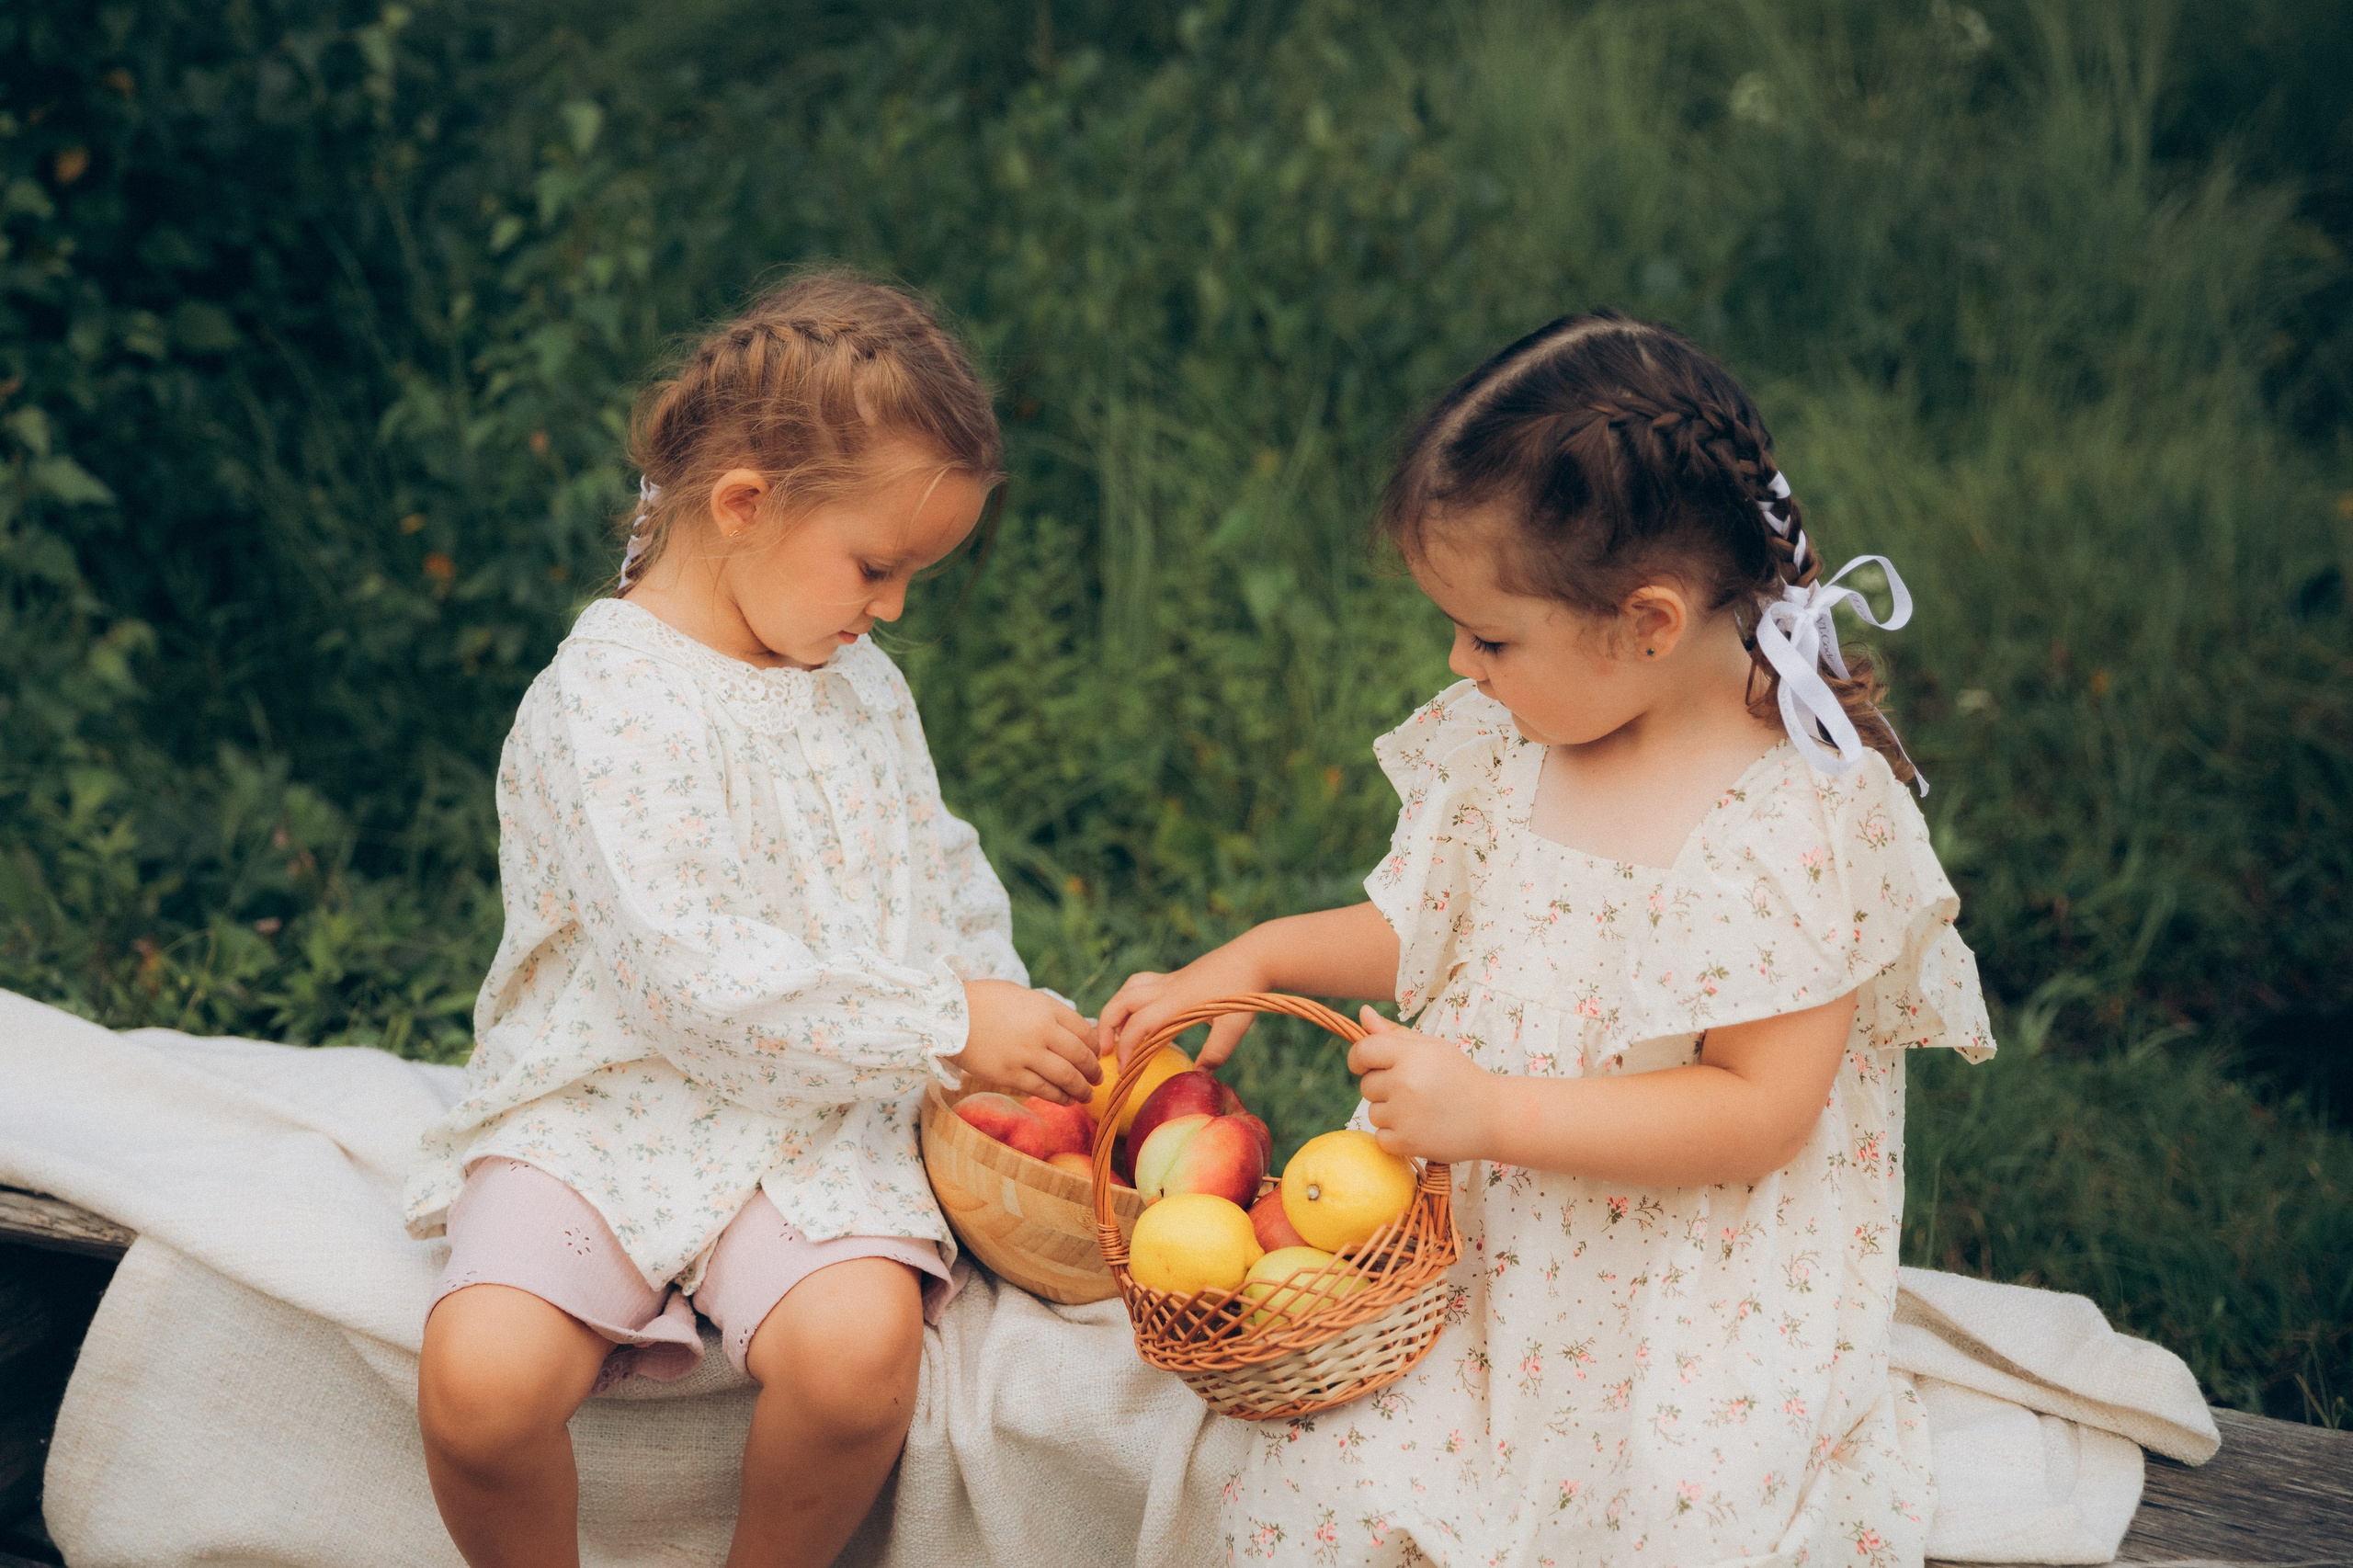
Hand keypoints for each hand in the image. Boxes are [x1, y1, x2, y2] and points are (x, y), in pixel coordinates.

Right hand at [949, 980, 1100, 1104]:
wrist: (948, 1015)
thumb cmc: (985, 1001)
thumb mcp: (1022, 995)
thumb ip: (1047, 1011)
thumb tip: (1072, 1031)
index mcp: (1046, 1007)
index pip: (1084, 1031)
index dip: (1094, 1047)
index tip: (1096, 1055)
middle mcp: (1041, 1030)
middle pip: (1080, 1056)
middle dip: (1093, 1071)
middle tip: (1098, 1079)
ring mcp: (1026, 1054)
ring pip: (1066, 1077)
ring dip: (1081, 1089)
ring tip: (1086, 1095)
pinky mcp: (1010, 1074)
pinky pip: (1044, 1090)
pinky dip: (1060, 1097)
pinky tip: (1066, 1100)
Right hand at [1096, 940, 1269, 1067]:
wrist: (1255, 956)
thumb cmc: (1246, 991)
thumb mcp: (1234, 1028)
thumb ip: (1216, 1053)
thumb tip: (1200, 1074)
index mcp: (1177, 1004)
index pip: (1138, 1026)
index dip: (1126, 1049)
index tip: (1124, 1071)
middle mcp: (1166, 989)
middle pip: (1121, 1002)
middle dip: (1106, 1027)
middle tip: (1104, 1051)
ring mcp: (1169, 980)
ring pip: (1128, 989)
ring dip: (1115, 1010)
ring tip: (1115, 1033)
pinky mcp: (1176, 977)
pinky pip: (1141, 983)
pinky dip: (1130, 997)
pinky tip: (1140, 1012)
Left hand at [1349, 1006, 1496, 1162]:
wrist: (1494, 1117)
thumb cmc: (1461, 1077)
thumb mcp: (1432, 1048)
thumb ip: (1395, 1033)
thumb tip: (1363, 1013)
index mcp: (1409, 1055)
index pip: (1363, 1051)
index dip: (1359, 1058)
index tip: (1365, 1065)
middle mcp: (1404, 1083)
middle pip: (1366, 1085)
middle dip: (1383, 1088)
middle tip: (1415, 1091)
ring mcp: (1404, 1114)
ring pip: (1373, 1113)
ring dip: (1390, 1114)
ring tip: (1422, 1110)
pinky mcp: (1407, 1142)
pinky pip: (1381, 1137)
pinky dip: (1396, 1137)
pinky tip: (1420, 1128)